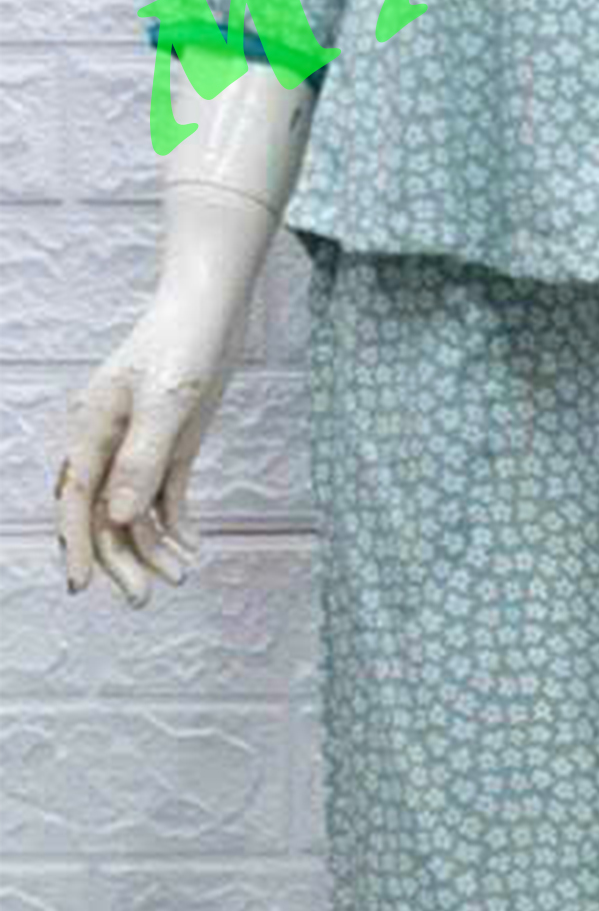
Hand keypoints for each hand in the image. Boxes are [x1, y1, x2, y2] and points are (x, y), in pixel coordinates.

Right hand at [53, 277, 245, 604]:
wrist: (212, 310)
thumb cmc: (182, 346)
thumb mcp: (166, 403)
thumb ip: (142, 460)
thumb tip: (118, 517)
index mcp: (92, 430)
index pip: (75, 498)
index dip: (77, 543)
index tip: (82, 585)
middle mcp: (108, 444)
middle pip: (102, 513)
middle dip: (120, 558)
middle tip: (143, 600)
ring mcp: (139, 448)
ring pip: (133, 511)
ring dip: (152, 546)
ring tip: (180, 578)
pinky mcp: (170, 448)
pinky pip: (164, 497)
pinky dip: (174, 524)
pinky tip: (190, 548)